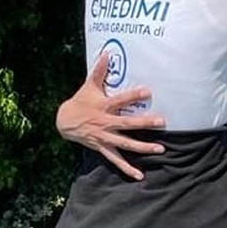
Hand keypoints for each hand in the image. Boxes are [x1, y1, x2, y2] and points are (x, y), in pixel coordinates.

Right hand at [56, 51, 165, 179]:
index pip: (120, 100)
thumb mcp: (89, 86)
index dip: (133, 95)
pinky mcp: (103, 149)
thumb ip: (99, 70)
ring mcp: (105, 138)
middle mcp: (105, 124)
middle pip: (127, 124)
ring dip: (143, 147)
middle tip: (162, 122)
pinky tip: (140, 175)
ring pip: (126, 144)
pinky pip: (117, 161)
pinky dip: (127, 169)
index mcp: (103, 107)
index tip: (149, 91)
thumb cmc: (81, 102)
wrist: (64, 122)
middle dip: (144, 123)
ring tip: (160, 149)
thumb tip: (106, 52)